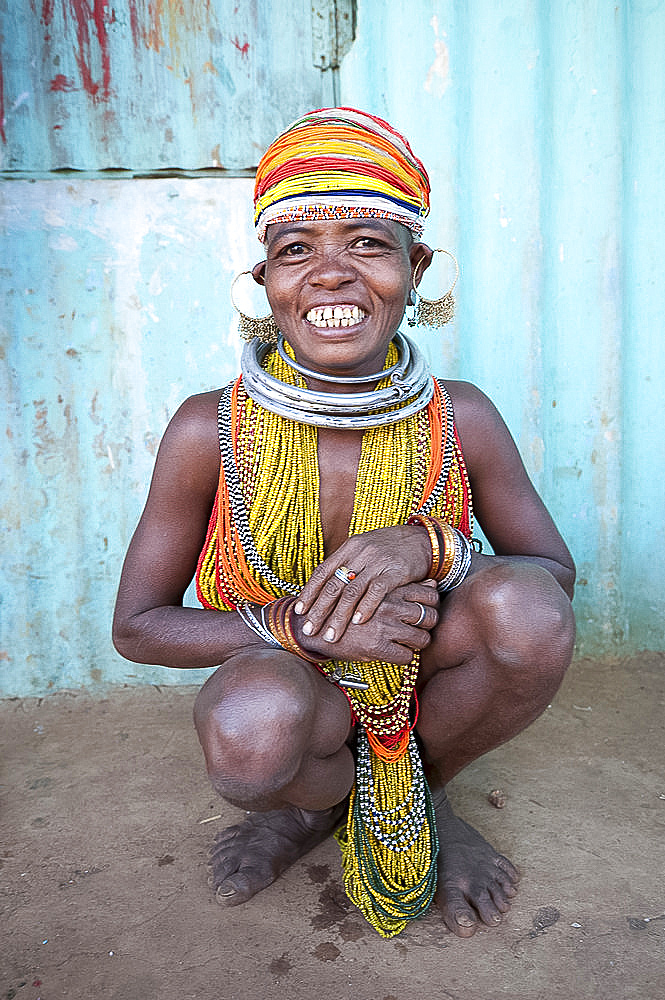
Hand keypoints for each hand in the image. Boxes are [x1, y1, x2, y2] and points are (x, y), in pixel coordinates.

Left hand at [294, 525, 432, 642]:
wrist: (423, 540)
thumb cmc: (391, 549)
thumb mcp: (365, 550)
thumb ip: (348, 565)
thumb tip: (327, 587)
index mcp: (349, 548)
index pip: (322, 572)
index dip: (309, 593)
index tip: (299, 611)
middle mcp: (359, 553)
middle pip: (333, 585)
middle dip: (319, 610)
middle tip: (310, 630)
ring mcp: (377, 562)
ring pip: (351, 592)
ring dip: (339, 616)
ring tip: (331, 635)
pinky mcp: (395, 571)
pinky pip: (376, 591)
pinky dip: (365, 607)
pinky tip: (357, 622)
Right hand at [294, 581, 439, 665]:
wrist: (314, 625)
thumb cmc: (346, 606)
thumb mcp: (373, 588)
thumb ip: (402, 585)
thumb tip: (432, 582)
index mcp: (388, 588)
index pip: (430, 594)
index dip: (432, 605)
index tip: (424, 611)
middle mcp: (389, 605)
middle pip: (430, 616)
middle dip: (428, 626)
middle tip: (418, 629)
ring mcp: (384, 626)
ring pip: (422, 639)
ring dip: (417, 643)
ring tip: (407, 643)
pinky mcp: (377, 647)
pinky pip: (407, 657)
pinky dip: (405, 658)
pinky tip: (395, 653)